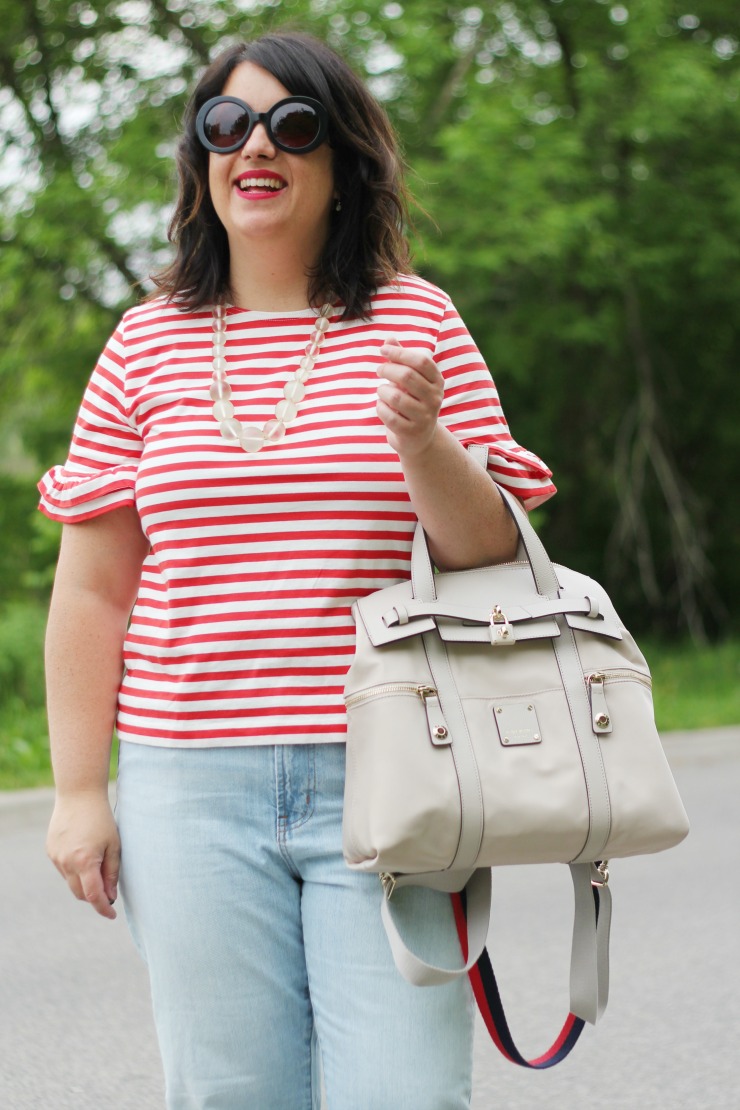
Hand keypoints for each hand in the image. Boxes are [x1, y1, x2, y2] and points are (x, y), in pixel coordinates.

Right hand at [46, 791, 120, 919]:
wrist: (78, 794)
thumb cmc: (102, 818)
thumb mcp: (114, 845)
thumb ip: (112, 873)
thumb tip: (111, 897)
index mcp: (85, 862)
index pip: (93, 897)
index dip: (104, 909)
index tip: (113, 916)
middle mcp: (66, 863)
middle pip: (80, 893)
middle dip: (94, 896)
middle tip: (109, 890)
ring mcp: (56, 857)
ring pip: (71, 882)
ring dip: (84, 882)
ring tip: (97, 864)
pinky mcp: (50, 851)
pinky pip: (63, 869)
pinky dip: (74, 870)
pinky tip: (84, 852)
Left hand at [376, 339, 443, 457]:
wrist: (418, 438)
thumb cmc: (412, 401)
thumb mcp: (411, 381)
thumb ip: (401, 360)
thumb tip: (389, 339)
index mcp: (437, 382)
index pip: (421, 361)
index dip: (400, 353)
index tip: (383, 350)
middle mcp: (434, 399)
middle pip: (407, 376)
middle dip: (387, 370)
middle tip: (379, 370)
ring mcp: (424, 417)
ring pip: (395, 396)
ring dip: (382, 391)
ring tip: (382, 392)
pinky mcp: (411, 432)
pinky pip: (388, 415)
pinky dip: (380, 408)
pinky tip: (382, 407)